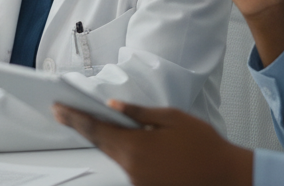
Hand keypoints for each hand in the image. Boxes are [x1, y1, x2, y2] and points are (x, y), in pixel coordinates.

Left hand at [53, 100, 251, 185]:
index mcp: (135, 147)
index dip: (73, 117)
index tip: (57, 108)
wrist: (226, 175)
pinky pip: (130, 167)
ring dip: (106, 139)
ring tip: (93, 121)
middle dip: (81, 126)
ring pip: (115, 156)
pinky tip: (128, 142)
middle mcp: (132, 168)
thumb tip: (113, 106)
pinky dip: (125, 152)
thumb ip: (138, 112)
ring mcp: (139, 182)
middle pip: (101, 144)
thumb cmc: (203, 146)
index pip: (95, 129)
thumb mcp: (170, 118)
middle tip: (63, 112)